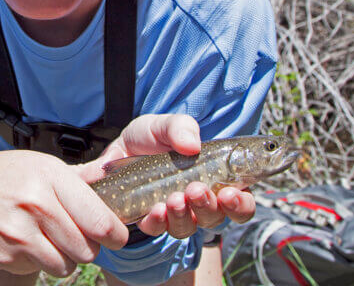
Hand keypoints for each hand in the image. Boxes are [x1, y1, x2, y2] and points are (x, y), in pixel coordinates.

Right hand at [0, 151, 127, 276]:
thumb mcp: (33, 165)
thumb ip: (75, 179)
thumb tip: (116, 178)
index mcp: (49, 175)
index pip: (100, 220)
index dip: (115, 234)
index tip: (114, 236)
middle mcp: (35, 203)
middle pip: (86, 249)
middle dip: (85, 248)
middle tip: (71, 236)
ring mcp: (17, 233)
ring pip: (64, 266)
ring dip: (61, 259)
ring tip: (43, 238)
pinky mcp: (2, 256)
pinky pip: (36, 271)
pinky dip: (33, 262)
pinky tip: (17, 242)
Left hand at [76, 114, 256, 239]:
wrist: (113, 151)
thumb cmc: (149, 140)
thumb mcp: (163, 125)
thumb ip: (180, 128)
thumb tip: (192, 145)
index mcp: (213, 179)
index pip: (239, 201)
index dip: (241, 203)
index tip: (231, 193)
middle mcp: (198, 201)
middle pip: (216, 217)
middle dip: (209, 206)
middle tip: (196, 190)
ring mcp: (175, 214)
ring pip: (189, 227)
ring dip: (184, 214)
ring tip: (174, 198)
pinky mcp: (150, 220)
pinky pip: (158, 229)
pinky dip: (159, 220)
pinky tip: (155, 209)